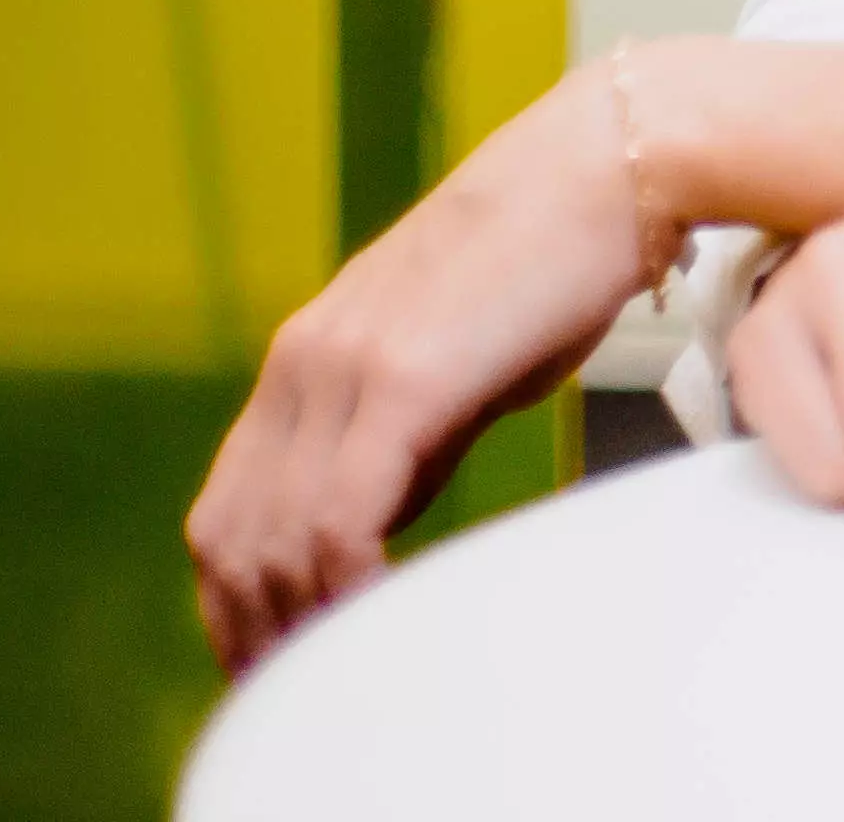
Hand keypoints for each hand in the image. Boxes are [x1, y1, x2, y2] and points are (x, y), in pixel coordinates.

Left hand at [187, 72, 659, 671]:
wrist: (614, 161)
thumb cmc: (558, 256)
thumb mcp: (457, 358)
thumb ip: (405, 434)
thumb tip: (379, 516)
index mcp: (310, 355)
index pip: (229, 507)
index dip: (239, 597)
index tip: (279, 652)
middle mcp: (305, 359)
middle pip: (230, 534)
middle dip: (256, 626)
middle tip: (302, 682)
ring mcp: (344, 364)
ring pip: (274, 536)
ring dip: (301, 615)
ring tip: (347, 659)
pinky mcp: (400, 376)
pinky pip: (338, 516)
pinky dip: (345, 581)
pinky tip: (381, 607)